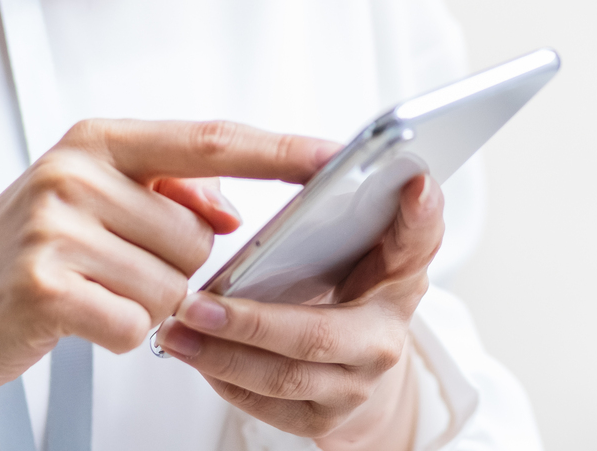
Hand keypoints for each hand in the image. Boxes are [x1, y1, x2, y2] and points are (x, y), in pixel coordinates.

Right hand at [0, 119, 336, 450]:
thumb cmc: (22, 261)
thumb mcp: (89, 203)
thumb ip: (163, 194)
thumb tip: (233, 209)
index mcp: (95, 139)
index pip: (211, 140)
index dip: (281, 150)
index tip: (337, 155)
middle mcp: (74, 171)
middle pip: (199, 238)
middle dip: (173, 272)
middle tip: (113, 273)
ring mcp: (55, 226)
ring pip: (174, 287)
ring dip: (144, 308)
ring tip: (92, 295)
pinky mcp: (45, 286)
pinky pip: (137, 325)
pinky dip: (119, 337)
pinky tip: (79, 322)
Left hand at [156, 175, 443, 449]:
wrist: (354, 362)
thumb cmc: (339, 280)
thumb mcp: (345, 239)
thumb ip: (323, 203)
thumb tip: (268, 178)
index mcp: (400, 272)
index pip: (418, 238)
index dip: (421, 214)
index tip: (415, 183)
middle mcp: (386, 332)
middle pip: (321, 332)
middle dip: (252, 322)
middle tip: (196, 303)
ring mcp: (359, 382)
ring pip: (285, 376)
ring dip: (221, 353)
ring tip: (175, 330)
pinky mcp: (328, 418)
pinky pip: (269, 406)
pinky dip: (225, 380)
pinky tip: (193, 354)